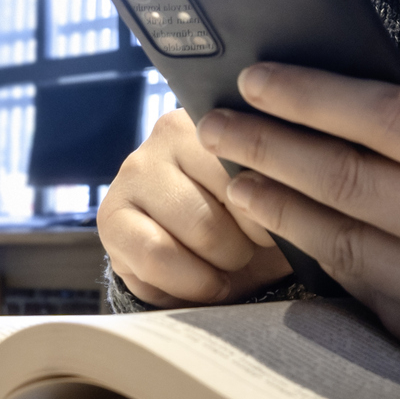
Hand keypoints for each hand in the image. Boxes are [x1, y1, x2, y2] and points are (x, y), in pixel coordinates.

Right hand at [97, 105, 293, 306]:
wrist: (212, 261)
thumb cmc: (253, 223)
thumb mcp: (278, 199)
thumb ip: (285, 184)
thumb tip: (289, 187)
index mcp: (223, 115)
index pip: (258, 157)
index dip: (276, 205)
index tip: (278, 226)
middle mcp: (168, 132)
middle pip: (234, 196)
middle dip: (254, 238)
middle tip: (250, 249)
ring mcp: (133, 172)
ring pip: (200, 229)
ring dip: (224, 264)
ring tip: (229, 266)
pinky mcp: (110, 218)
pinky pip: (157, 258)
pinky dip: (191, 283)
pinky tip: (204, 283)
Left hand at [198, 0, 399, 350]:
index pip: (387, 120)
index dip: (315, 96)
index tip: (259, 75)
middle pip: (344, 179)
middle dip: (268, 145)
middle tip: (213, 120)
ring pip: (335, 238)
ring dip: (273, 201)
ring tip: (231, 168)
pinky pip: (354, 283)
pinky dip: (309, 250)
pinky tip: (277, 219)